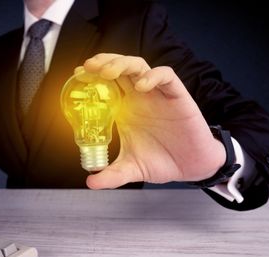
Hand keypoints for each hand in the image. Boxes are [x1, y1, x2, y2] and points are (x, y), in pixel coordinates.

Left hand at [81, 53, 225, 188]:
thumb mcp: (131, 169)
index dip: (92, 75)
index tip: (77, 76)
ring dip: (122, 64)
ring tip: (108, 73)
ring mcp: (157, 95)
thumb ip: (111, 175)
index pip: (107, 82)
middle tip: (88, 68)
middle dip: (103, 62)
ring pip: (139, 66)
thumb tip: (91, 182)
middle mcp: (140, 98)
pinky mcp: (177, 96)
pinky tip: (141, 86)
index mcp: (126, 109)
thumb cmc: (162, 161)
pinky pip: (166, 76)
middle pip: (120, 67)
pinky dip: (153, 76)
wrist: (191, 167)